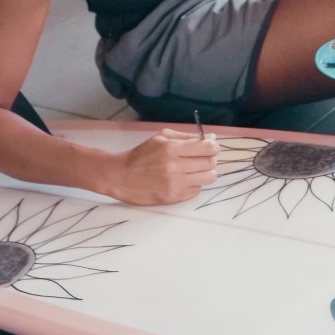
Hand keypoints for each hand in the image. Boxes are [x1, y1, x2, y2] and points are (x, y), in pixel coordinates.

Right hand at [105, 129, 220, 204]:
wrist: (121, 176)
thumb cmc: (142, 154)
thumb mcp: (162, 137)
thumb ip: (187, 137)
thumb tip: (211, 138)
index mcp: (172, 148)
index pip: (207, 148)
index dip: (213, 147)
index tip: (211, 147)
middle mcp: (175, 167)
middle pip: (210, 163)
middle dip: (211, 159)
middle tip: (203, 158)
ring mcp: (175, 184)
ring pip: (208, 178)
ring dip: (206, 173)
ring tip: (196, 170)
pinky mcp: (173, 198)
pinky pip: (196, 190)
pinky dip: (195, 184)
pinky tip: (185, 180)